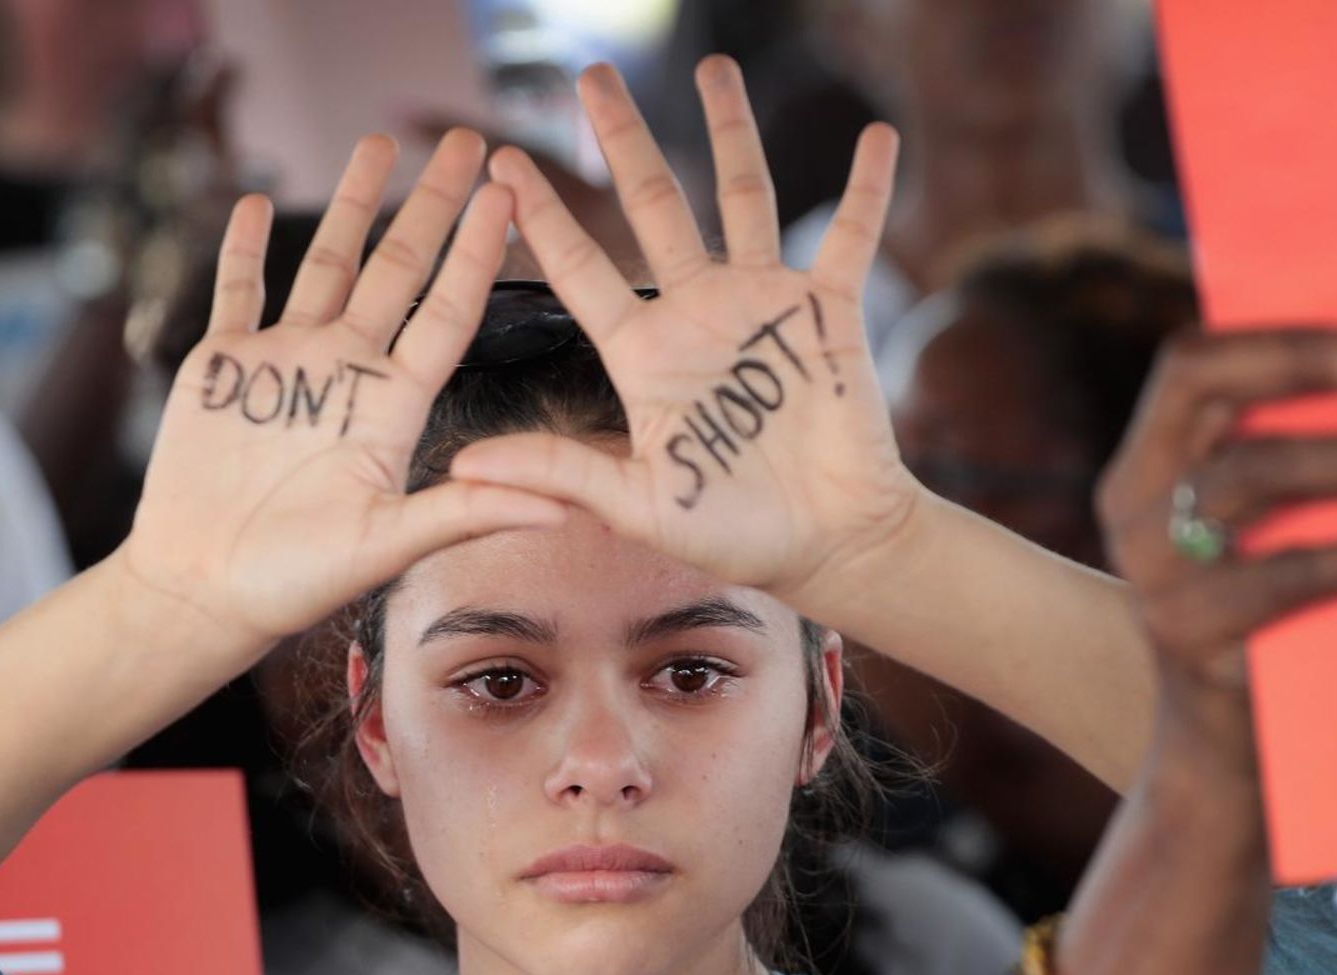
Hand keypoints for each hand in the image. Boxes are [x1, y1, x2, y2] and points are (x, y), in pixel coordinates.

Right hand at [117, 129, 565, 644]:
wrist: (204, 591)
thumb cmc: (297, 579)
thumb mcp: (389, 546)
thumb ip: (468, 513)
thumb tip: (564, 507)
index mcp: (393, 405)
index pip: (446, 312)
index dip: (475, 253)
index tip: (506, 196)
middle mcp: (347, 371)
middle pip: (395, 269)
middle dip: (428, 204)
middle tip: (462, 140)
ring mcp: (286, 362)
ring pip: (324, 264)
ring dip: (350, 205)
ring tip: (376, 144)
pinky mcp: (224, 365)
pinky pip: (237, 291)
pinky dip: (240, 246)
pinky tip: (256, 199)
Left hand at [443, 56, 916, 614]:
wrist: (828, 545)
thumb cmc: (733, 533)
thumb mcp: (636, 506)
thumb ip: (558, 472)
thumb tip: (460, 468)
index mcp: (644, 354)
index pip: (580, 269)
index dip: (542, 218)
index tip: (503, 163)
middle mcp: (697, 313)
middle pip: (654, 206)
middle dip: (624, 140)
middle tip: (590, 78)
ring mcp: (763, 304)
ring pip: (742, 198)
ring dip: (730, 132)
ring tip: (713, 66)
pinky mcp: (828, 313)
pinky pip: (849, 238)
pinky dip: (866, 190)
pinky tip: (875, 138)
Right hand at [1097, 328, 1336, 763]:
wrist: (1224, 752)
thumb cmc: (1273, 616)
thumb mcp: (1258, 529)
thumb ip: (1288, 458)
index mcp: (1145, 463)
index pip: (1192, 364)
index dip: (1290, 340)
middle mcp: (1132, 509)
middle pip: (1220, 408)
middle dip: (1331, 377)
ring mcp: (1151, 574)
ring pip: (1251, 477)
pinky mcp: (1189, 635)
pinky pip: (1287, 577)